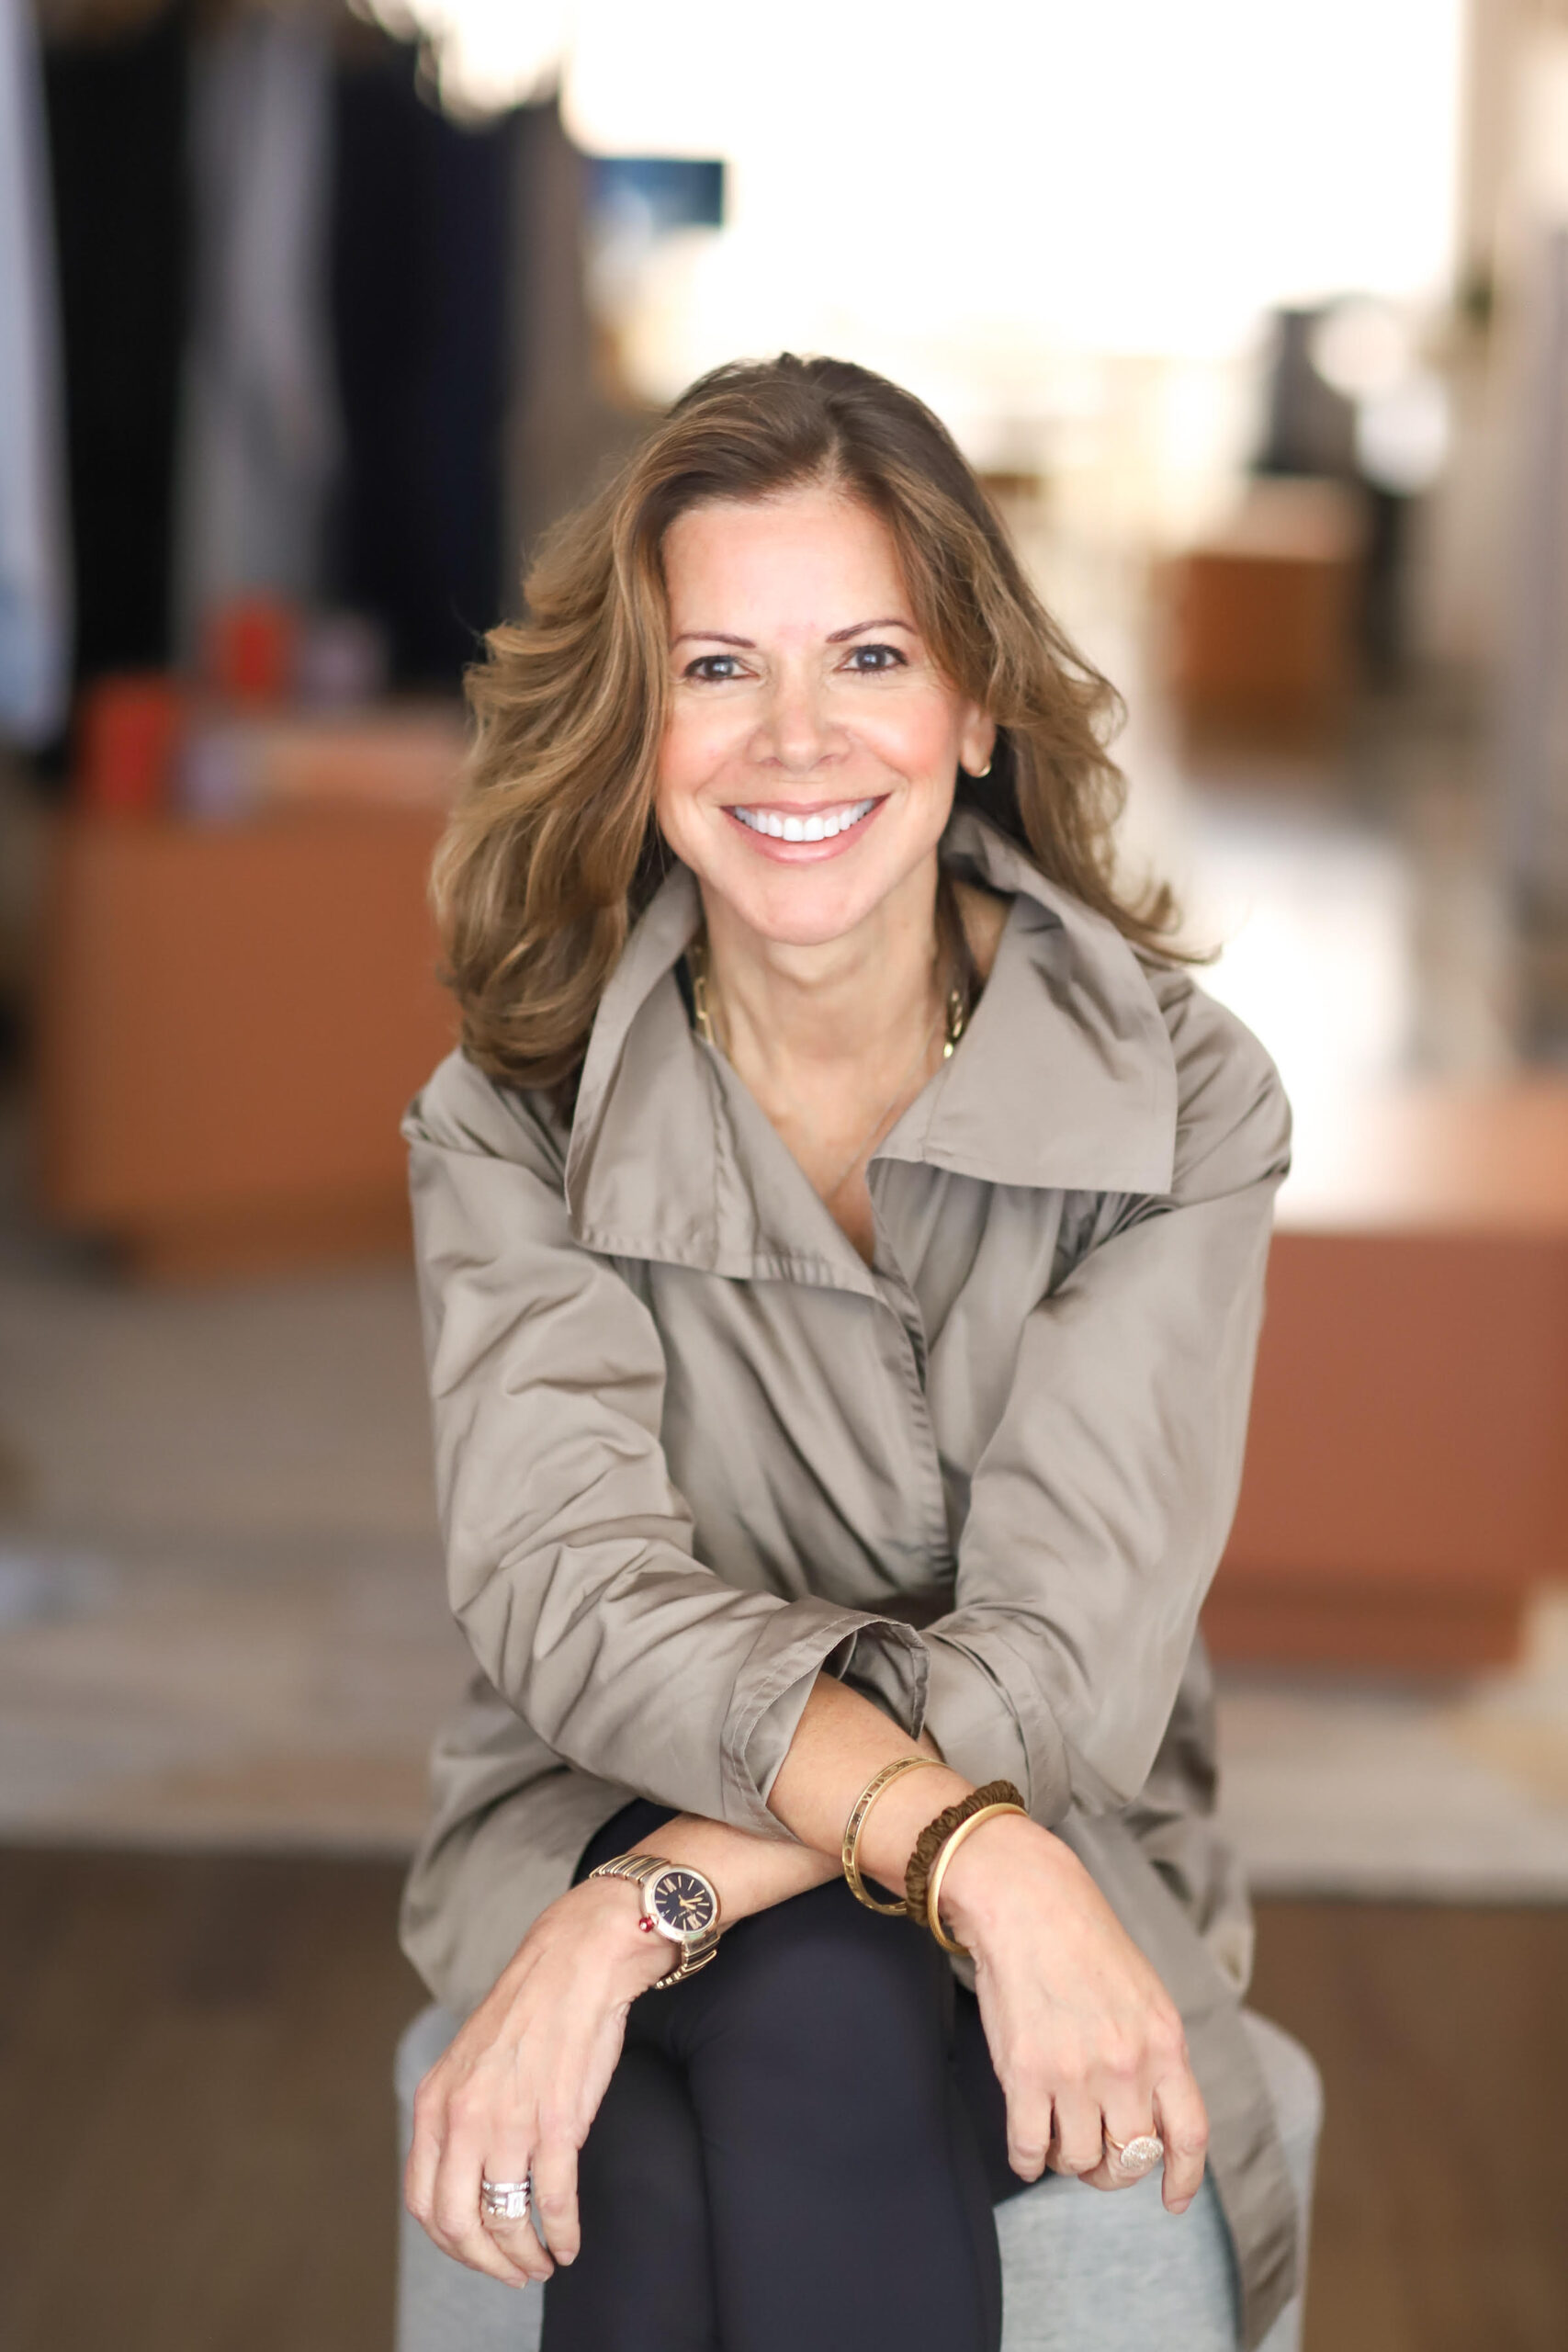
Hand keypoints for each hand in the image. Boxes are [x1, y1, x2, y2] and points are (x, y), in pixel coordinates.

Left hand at [404, 1877, 671, 2284]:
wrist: (577, 1960)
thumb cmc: (531, 2010)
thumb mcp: (470, 2063)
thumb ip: (459, 2117)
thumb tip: (467, 2179)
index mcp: (436, 2103)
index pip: (424, 2202)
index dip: (451, 2243)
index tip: (477, 2253)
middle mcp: (464, 2117)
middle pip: (459, 2224)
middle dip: (487, 2261)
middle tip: (514, 2272)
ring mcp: (510, 2122)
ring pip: (507, 2220)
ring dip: (528, 2256)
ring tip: (545, 2263)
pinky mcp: (557, 2123)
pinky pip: (554, 2202)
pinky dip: (563, 2235)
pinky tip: (571, 2243)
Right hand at [939, 1814, 1208, 2213]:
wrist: (1026, 1900)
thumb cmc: (1083, 1940)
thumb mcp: (1145, 1993)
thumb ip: (1156, 2053)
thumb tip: (1154, 2114)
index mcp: (1165, 2043)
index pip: (1189, 2135)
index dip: (1183, 2179)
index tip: (1172, 2200)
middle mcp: (1127, 2065)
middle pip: (1133, 2159)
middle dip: (1114, 2171)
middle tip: (1095, 2156)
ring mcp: (1076, 2072)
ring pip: (1080, 2160)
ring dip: (1068, 2160)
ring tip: (1056, 2135)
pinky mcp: (1026, 2074)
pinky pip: (1031, 2148)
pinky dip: (1029, 2159)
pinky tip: (1027, 2145)